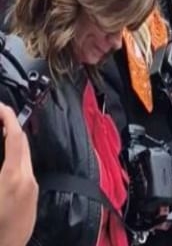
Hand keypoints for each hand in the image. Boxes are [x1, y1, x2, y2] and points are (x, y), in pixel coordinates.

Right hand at [0, 105, 38, 245]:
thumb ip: (0, 162)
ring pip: (25, 158)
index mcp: (13, 177)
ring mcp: (32, 190)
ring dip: (13, 144)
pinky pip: (25, 172)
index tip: (1, 107)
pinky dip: (15, 160)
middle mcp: (28, 180)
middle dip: (10, 128)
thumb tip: (2, 149)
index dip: (8, 118)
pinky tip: (4, 162)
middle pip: (23, 145)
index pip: (15, 138)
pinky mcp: (32, 200)